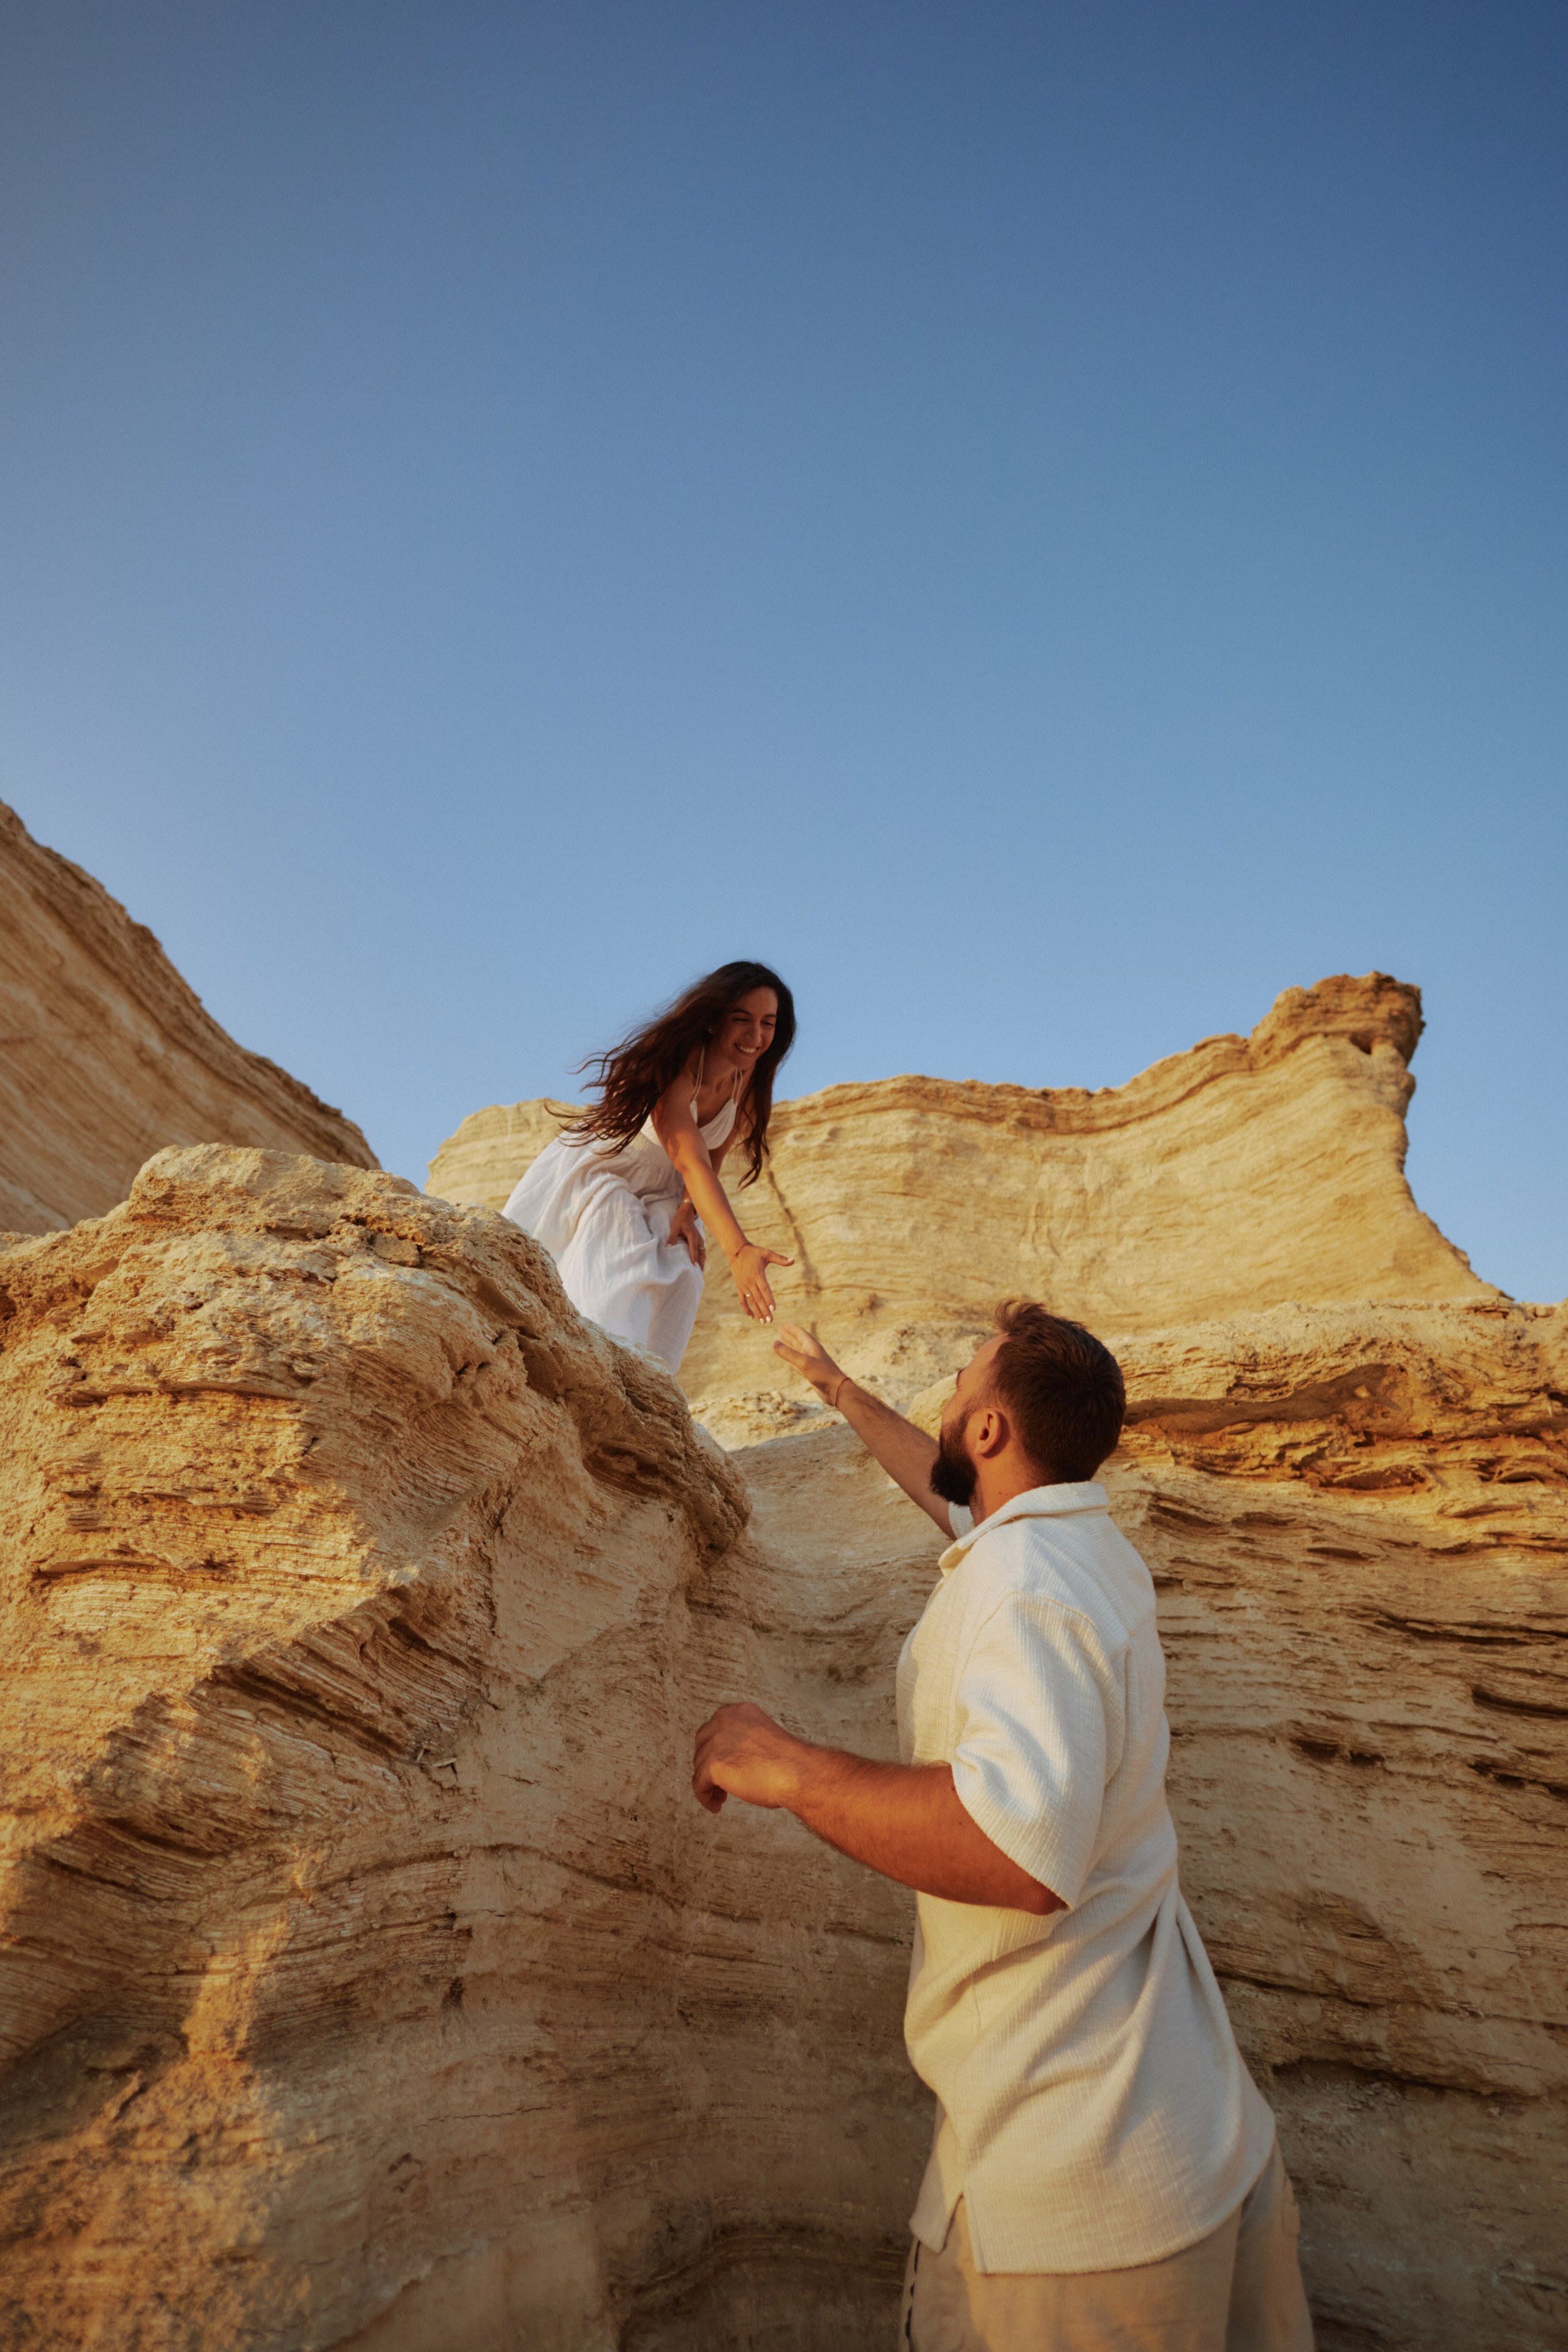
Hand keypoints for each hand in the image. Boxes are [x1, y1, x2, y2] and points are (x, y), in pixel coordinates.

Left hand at [669, 1197, 705, 1268]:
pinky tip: (699, 1264)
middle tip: (700, 1273)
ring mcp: (700, 1240)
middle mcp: (698, 1239)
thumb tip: (669, 1247)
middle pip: (701, 1253)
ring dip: (702, 1262)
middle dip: (701, 1263)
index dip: (694, 1257)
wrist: (687, 1213)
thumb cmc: (680, 1220)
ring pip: (703, 1253)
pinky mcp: (699, 1241)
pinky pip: (702, 1251)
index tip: (694, 1265)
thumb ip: (672, 1237)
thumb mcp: (674, 1227)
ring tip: (700, 1272)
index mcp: (692, 1235)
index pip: (693, 1248)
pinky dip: (701, 1258)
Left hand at [692, 1701, 811, 1814]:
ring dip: (709, 1783)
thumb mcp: (762, 1737)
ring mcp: (716, 1742)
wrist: (796, 1772)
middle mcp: (724, 1721)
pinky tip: (716, 1805)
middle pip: (702, 1745)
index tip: (725, 1765)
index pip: (714, 1729)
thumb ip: (744, 1740)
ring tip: (722, 1797)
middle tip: (721, 1783)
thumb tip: (730, 1758)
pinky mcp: (713, 1764)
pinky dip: (705, 1797)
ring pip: (699, 1766)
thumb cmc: (787, 1762)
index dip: (716, 1750)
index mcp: (738, 1712)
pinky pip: (699, 1784)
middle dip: (708, 1764)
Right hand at [727, 1240, 792, 1323]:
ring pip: (751, 1301)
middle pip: (758, 1298)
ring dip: (757, 1312)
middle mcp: (750, 1282)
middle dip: (764, 1310)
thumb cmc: (754, 1252)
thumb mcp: (767, 1253)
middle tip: (770, 1320)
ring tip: (763, 1322)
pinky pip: (742, 1300)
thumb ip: (780, 1259)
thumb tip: (793, 1260)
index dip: (769, 1299)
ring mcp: (744, 1286)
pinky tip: (751, 1317)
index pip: (765, 1289)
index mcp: (758, 1274)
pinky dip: (746, 1309)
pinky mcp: (739, 1287)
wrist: (736, 1251)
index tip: (773, 1309)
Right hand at [772, 1321, 845, 1403]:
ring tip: (782, 1341)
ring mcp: (811, 1363)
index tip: (784, 1323)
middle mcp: (811, 1353)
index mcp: (812, 1347)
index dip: (792, 1328)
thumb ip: (789, 1353)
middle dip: (789, 1335)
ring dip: (790, 1346)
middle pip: (798, 1341)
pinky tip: (789, 1360)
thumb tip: (774, 1343)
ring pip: (798, 1352)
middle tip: (780, 1329)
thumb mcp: (804, 1362)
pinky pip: (798, 1363)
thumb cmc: (822, 1374)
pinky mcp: (810, 1373)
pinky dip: (792, 1360)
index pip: (800, 1334)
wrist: (836, 1389)